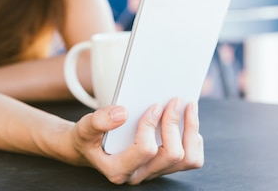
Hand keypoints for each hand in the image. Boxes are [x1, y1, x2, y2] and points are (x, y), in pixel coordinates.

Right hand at [70, 98, 202, 184]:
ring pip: (187, 159)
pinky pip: (191, 159)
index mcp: (118, 169)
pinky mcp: (164, 167)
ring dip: (190, 132)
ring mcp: (153, 172)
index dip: (152, 126)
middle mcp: (138, 175)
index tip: (153, 106)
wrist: (89, 147)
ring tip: (187, 108)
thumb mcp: (84, 128)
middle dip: (174, 125)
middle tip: (173, 101)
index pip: (146, 150)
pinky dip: (193, 139)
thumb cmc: (88, 138)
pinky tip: (185, 122)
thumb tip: (122, 113)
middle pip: (172, 155)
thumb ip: (98, 121)